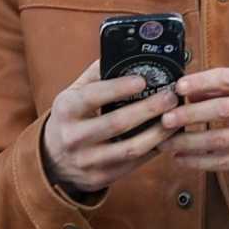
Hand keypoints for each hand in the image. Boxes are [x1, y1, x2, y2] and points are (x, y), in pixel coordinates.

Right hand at [41, 62, 181, 197]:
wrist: (53, 161)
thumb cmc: (70, 120)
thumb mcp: (72, 95)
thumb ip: (95, 75)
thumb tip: (123, 51)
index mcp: (66, 110)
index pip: (93, 96)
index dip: (118, 88)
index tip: (142, 80)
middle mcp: (74, 137)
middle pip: (117, 123)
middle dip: (148, 109)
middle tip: (170, 97)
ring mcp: (88, 161)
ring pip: (130, 148)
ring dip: (158, 133)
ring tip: (175, 118)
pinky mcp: (101, 177)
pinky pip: (133, 163)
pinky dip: (154, 150)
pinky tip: (167, 137)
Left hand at [164, 67, 228, 171]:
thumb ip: (222, 84)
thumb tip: (187, 90)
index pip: (228, 80)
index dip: (201, 82)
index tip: (178, 87)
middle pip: (223, 111)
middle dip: (190, 116)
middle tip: (165, 119)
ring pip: (221, 141)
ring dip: (189, 143)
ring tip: (166, 143)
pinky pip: (225, 162)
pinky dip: (200, 161)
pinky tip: (182, 158)